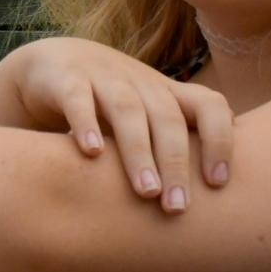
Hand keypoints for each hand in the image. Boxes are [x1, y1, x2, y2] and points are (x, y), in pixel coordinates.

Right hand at [0, 37, 231, 212]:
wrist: (50, 65)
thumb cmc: (108, 105)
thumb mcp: (146, 119)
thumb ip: (175, 147)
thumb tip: (217, 203)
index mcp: (166, 93)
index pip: (209, 105)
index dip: (220, 139)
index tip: (217, 182)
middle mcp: (139, 82)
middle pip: (167, 116)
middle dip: (176, 163)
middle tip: (177, 207)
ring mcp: (102, 75)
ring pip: (127, 108)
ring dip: (139, 150)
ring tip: (146, 191)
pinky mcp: (66, 78)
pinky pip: (78, 97)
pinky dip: (86, 122)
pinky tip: (92, 151)